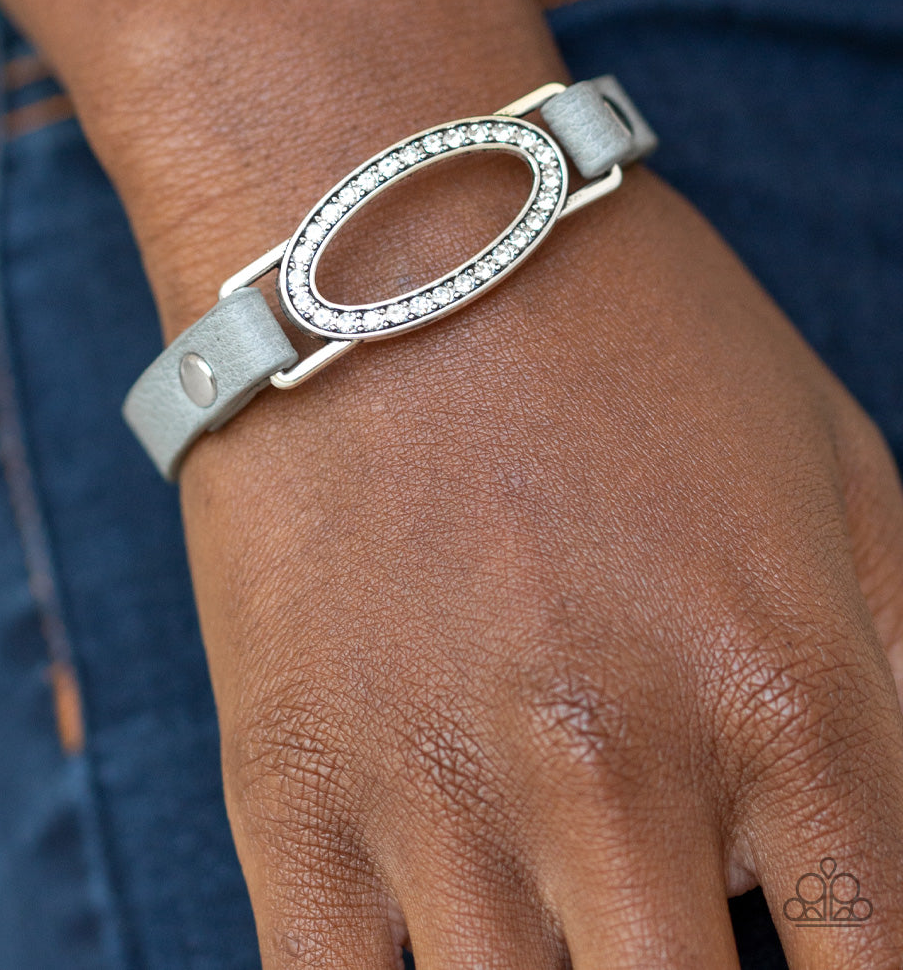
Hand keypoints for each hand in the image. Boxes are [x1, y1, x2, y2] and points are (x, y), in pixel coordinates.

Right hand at [177, 166, 902, 967]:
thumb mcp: (844, 477)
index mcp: (790, 699)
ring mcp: (440, 799)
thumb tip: (899, 866)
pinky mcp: (289, 797)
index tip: (799, 955)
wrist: (384, 233)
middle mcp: (620, 775)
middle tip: (661, 917)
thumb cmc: (630, 337)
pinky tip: (443, 944)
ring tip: (564, 900)